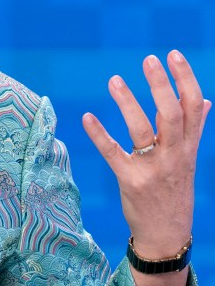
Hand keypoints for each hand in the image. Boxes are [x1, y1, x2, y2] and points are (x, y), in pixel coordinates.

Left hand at [82, 51, 209, 271]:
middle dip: (162, 85)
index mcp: (189, 147)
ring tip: (114, 79)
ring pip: (143, 130)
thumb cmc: (175, 190)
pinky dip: (99, 134)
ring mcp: (153, 168)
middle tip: (149, 59)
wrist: (168, 234)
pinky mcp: (131, 181)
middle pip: (172, 114)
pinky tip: (87, 117)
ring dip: (128, 103)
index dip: (185, 79)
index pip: (193, 107)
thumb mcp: (189, 159)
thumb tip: (206, 101)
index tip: (173, 55)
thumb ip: (195, 130)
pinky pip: (113, 154)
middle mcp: (175, 155)